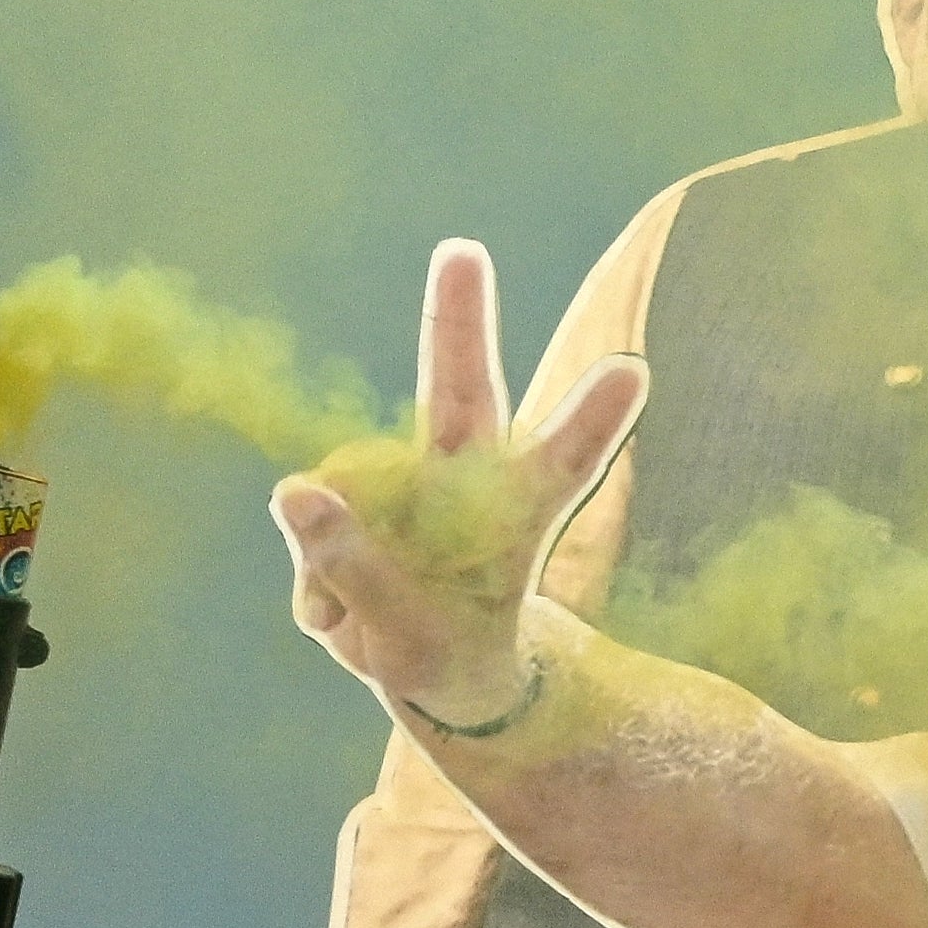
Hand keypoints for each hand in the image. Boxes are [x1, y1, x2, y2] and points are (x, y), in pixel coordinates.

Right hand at [268, 241, 644, 736]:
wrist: (429, 676)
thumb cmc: (451, 653)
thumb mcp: (414, 649)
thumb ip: (360, 576)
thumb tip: (295, 491)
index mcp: (515, 513)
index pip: (560, 464)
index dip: (591, 422)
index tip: (632, 374)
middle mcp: (460, 481)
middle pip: (461, 391)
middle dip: (458, 322)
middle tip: (462, 251)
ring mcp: (399, 486)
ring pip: (353, 490)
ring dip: (344, 569)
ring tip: (370, 628)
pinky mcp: (338, 501)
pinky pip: (312, 539)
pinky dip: (322, 597)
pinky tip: (344, 614)